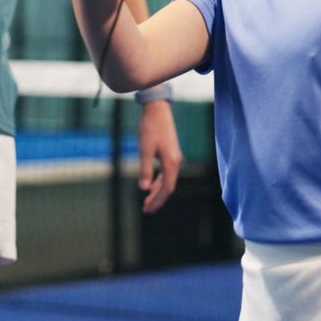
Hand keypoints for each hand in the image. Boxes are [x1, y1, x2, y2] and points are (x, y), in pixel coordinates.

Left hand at [136, 99, 180, 213]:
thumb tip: (143, 188)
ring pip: (167, 180)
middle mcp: (176, 161)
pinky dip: (158, 181)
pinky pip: (166, 172)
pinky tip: (151, 185)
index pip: (166, 188)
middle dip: (157, 199)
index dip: (158, 201)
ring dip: (157, 191)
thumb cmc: (150, 128)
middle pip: (168, 186)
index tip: (148, 210)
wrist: (157, 110)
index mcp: (171, 162)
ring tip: (147, 200)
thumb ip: (145, 169)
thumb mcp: (144, 149)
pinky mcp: (171, 153)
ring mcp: (174, 157)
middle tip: (146, 210)